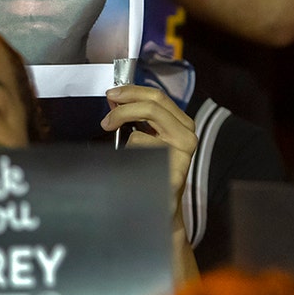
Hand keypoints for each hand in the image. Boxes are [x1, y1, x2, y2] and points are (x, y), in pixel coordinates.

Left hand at [101, 85, 197, 209]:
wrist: (164, 203)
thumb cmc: (153, 168)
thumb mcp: (147, 135)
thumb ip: (135, 115)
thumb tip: (115, 99)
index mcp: (181, 123)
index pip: (157, 97)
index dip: (132, 92)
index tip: (112, 95)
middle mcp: (186, 135)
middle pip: (152, 107)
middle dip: (124, 109)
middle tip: (106, 119)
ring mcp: (182, 155)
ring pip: (141, 135)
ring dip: (125, 143)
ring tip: (125, 154)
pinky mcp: (174, 174)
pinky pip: (139, 159)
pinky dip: (130, 162)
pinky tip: (138, 171)